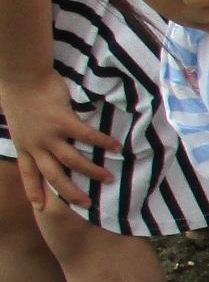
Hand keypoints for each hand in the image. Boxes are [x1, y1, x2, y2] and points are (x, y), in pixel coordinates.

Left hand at [0, 75, 117, 208]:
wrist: (21, 76)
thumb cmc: (19, 91)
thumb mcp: (19, 118)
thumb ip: (29, 130)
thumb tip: (37, 132)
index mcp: (24, 143)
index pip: (27, 172)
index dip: (33, 189)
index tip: (38, 205)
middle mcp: (36, 144)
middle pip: (53, 175)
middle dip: (69, 192)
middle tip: (85, 204)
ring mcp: (50, 134)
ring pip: (72, 161)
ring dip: (92, 172)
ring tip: (109, 179)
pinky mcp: (64, 121)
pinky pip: (87, 136)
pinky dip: (103, 142)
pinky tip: (117, 147)